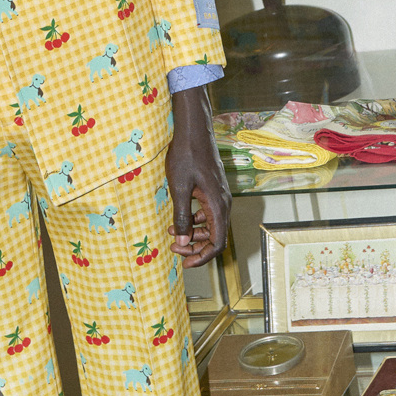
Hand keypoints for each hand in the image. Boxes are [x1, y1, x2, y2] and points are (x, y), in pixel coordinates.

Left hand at [165, 85, 230, 267]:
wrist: (194, 131)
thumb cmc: (186, 155)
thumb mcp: (179, 188)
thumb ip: (181, 216)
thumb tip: (181, 242)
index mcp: (217, 205)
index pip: (217, 242)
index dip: (203, 257)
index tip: (185, 264)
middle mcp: (223, 202)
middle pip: (215, 236)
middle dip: (195, 247)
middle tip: (174, 250)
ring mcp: (220, 196)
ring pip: (212, 225)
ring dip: (194, 234)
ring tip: (171, 235)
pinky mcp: (213, 190)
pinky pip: (208, 213)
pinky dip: (195, 221)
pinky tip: (178, 219)